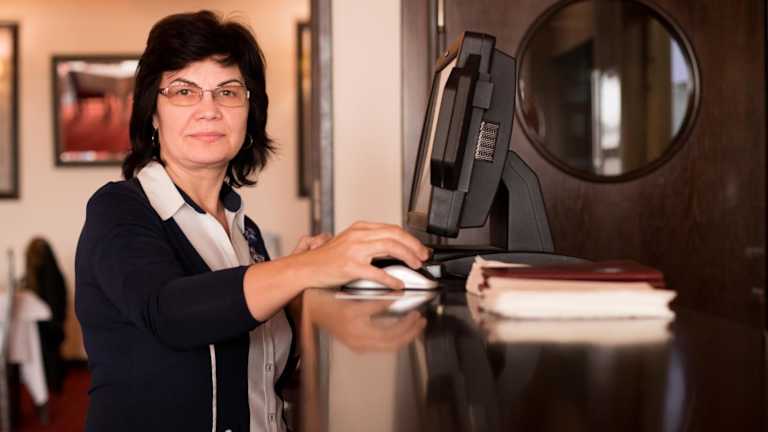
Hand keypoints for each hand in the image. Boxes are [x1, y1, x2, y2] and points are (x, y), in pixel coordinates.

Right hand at [295, 221, 429, 288]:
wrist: (306, 268)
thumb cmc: (327, 259)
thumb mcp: (350, 242)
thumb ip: (370, 242)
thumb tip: (394, 248)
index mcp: (360, 228)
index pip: (392, 228)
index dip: (410, 238)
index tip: (419, 248)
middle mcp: (358, 235)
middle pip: (395, 235)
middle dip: (414, 246)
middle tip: (423, 257)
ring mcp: (354, 250)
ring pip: (390, 247)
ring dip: (407, 256)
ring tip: (415, 265)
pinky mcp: (351, 266)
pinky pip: (377, 271)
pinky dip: (391, 278)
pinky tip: (397, 283)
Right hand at [305, 290, 426, 352]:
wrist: (310, 310)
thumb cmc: (327, 301)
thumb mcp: (353, 298)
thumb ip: (375, 302)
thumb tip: (396, 298)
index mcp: (357, 327)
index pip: (389, 328)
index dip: (405, 321)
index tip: (415, 311)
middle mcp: (358, 340)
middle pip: (392, 342)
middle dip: (410, 332)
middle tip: (420, 321)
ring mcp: (357, 344)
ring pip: (388, 346)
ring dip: (404, 336)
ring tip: (415, 325)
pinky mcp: (357, 345)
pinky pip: (380, 346)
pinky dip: (394, 339)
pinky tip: (400, 331)